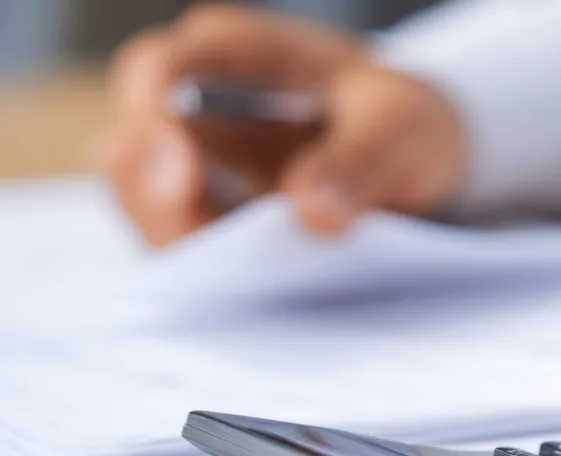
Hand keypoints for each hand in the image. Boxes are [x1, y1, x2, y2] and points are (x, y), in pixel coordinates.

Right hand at [98, 3, 466, 246]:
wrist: (419, 167)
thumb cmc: (403, 125)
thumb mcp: (404, 130)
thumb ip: (363, 161)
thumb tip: (313, 212)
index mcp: (234, 54)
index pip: (162, 72)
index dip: (156, 122)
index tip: (182, 176)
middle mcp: (194, 106)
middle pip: (137, 151)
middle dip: (160, 204)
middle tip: (209, 252)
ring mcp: (193, 169)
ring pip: (151, 212)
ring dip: (185, 248)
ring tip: (243, 279)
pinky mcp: (207, 224)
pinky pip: (186, 251)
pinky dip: (208, 275)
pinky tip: (251, 293)